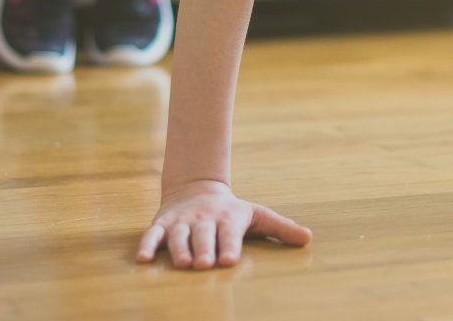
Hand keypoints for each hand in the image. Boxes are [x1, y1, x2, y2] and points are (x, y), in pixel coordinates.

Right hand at [136, 179, 313, 268]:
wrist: (196, 188)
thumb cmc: (231, 212)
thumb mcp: (257, 215)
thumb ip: (280, 227)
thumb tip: (309, 238)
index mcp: (228, 218)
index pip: (229, 233)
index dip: (229, 245)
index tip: (229, 260)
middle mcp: (204, 218)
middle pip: (204, 235)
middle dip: (204, 248)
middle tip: (205, 264)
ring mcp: (182, 221)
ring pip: (178, 235)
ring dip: (179, 249)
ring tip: (183, 263)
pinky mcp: (162, 224)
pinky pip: (153, 234)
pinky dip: (148, 245)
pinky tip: (143, 259)